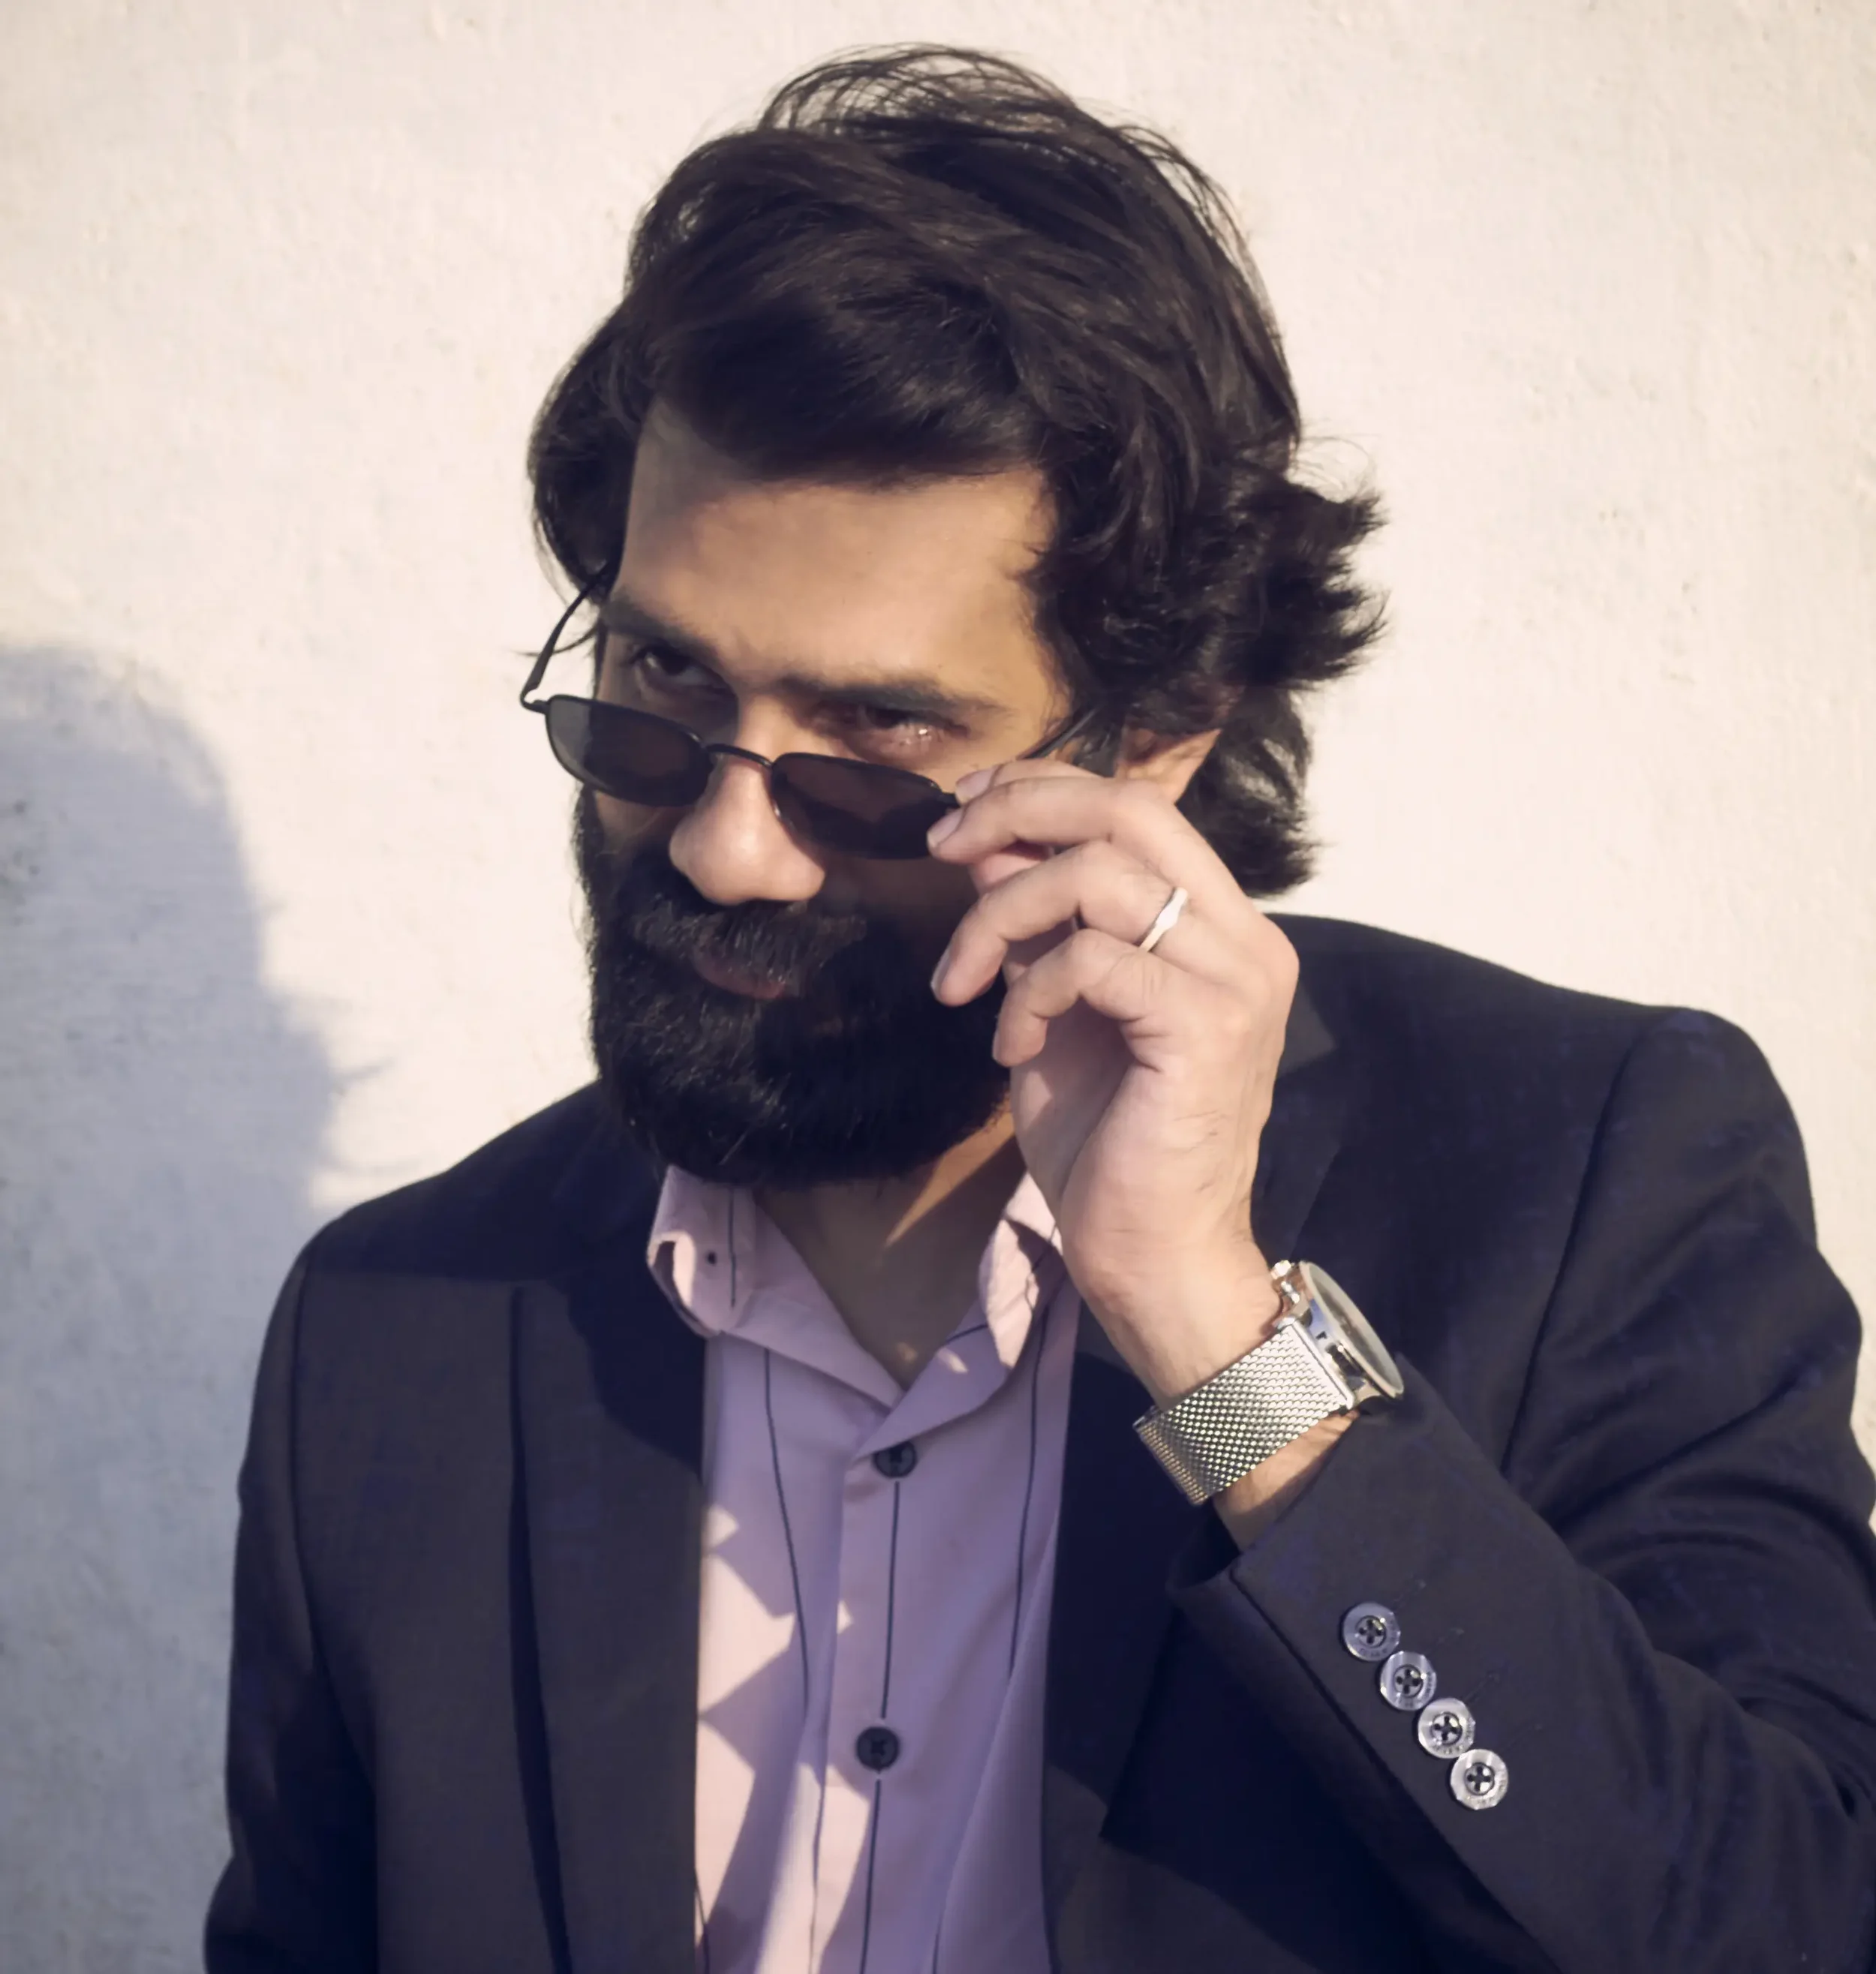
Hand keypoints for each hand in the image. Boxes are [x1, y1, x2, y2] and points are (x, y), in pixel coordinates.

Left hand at [927, 757, 1299, 1406]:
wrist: (1150, 1256)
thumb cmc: (1106, 1141)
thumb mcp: (1054, 1005)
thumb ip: (1037, 923)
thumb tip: (984, 839)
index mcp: (1219, 925)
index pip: (1137, 806)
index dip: (1042, 787)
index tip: (961, 812)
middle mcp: (1245, 938)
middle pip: (1131, 808)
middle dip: (1018, 808)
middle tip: (939, 847)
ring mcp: (1236, 979)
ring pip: (1099, 876)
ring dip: (998, 917)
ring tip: (959, 984)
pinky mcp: (1207, 1026)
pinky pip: (1090, 960)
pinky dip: (1028, 993)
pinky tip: (1009, 1047)